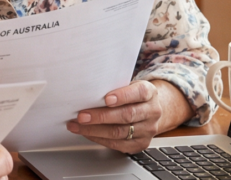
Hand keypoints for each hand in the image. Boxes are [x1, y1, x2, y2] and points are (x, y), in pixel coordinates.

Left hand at [67, 80, 185, 152]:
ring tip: (78, 125)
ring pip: (120, 132)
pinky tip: (87, 133)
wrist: (149, 110)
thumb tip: (87, 92)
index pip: (139, 93)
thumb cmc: (132, 96)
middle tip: (82, 116)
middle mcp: (152, 112)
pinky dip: (99, 139)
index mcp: (150, 93)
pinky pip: (118, 144)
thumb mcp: (128, 86)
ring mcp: (148, 130)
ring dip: (95, 130)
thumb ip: (114, 87)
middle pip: (127, 115)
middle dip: (101, 116)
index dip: (123, 96)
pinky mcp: (141, 144)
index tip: (106, 99)